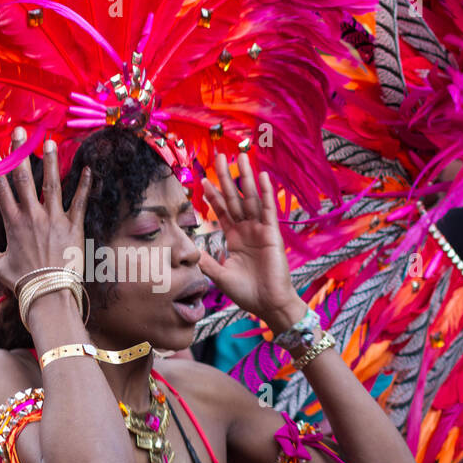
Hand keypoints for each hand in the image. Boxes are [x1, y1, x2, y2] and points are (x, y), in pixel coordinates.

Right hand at [0, 133, 91, 290]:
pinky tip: (89, 169)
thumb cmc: (24, 282)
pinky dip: (85, 185)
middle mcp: (32, 216)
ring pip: (52, 183)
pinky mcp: (74, 227)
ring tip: (49, 141)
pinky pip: (80, 202)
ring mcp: (54, 219)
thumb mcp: (0, 267)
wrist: (49, 294)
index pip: (1, 189)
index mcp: (13, 223)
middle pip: (24, 178)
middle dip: (20, 152)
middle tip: (19, 132)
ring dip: (50, 161)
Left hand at [200, 153, 303, 330]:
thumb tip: (189, 252)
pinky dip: (266, 192)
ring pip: (251, 198)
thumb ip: (207, 262)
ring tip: (241, 157)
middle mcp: (247, 230)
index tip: (203, 180)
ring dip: (246, 177)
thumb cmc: (248, 293)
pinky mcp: (273, 234)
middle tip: (219, 156)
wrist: (269, 305)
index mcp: (234, 238)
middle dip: (227, 178)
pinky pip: (269, 209)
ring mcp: (261, 230)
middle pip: (234, 198)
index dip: (212, 195)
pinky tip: (262, 176)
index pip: (221, 211)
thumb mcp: (220, 276)